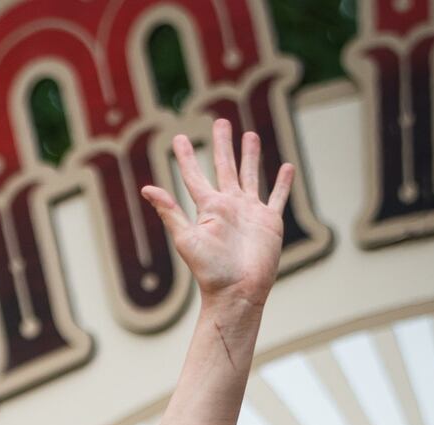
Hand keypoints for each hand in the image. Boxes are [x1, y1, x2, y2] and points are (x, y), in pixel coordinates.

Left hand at [141, 123, 291, 307]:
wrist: (238, 292)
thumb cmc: (210, 272)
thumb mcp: (186, 239)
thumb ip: (170, 212)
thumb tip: (147, 188)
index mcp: (209, 208)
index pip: (194, 176)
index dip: (186, 156)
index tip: (178, 138)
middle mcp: (229, 206)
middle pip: (225, 166)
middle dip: (222, 144)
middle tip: (219, 121)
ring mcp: (250, 212)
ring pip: (251, 175)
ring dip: (250, 156)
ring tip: (250, 135)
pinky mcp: (269, 222)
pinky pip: (277, 197)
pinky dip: (283, 183)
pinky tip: (286, 167)